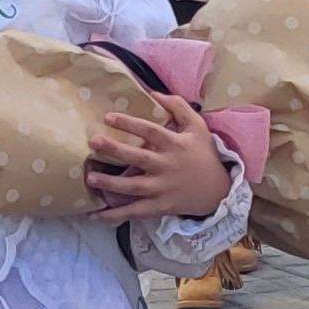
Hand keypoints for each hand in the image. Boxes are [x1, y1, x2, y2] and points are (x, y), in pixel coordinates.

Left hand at [89, 91, 234, 223]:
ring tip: (90, 179)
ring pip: (133, 187)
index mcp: (175, 145)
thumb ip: (178, 106)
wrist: (218, 190)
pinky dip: (116, 215)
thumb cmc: (203, 154)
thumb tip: (153, 92)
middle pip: (138, 157)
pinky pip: (135, 212)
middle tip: (93, 142)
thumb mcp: (198, 126)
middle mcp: (167, 166)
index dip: (129, 123)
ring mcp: (163, 188)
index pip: (150, 131)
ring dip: (111, 184)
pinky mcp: (160, 207)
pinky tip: (96, 215)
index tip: (108, 117)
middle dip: (115, 150)